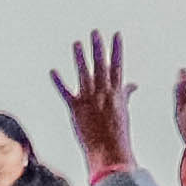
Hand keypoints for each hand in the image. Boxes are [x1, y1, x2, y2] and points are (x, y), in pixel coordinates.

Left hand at [52, 31, 137, 179]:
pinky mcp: (76, 109)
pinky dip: (58, 82)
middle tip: (95, 32)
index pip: (117, 66)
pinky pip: (66, 93)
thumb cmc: (119, 134)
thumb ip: (125, 94)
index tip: (116, 35)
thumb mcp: (124, 111)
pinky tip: (52, 70)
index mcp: (116, 94)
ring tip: (76, 43)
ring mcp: (89, 100)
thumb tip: (133, 85)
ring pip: (84, 74)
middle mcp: (103, 93)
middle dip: (98, 48)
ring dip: (80, 58)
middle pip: (100, 66)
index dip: (116, 50)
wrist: (110, 152)